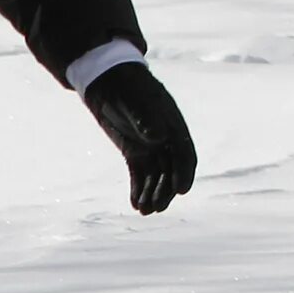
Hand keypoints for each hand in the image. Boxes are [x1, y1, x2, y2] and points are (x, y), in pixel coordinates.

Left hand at [83, 63, 195, 214]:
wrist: (108, 81)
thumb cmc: (127, 87)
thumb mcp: (136, 99)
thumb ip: (145, 118)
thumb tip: (158, 138)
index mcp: (174, 126)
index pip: (184, 155)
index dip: (184, 173)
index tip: (182, 191)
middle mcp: (166, 140)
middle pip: (170, 171)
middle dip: (165, 191)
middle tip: (157, 208)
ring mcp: (151, 147)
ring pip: (155, 176)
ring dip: (151, 194)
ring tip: (144, 211)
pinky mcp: (135, 152)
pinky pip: (139, 174)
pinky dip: (138, 188)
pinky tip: (135, 203)